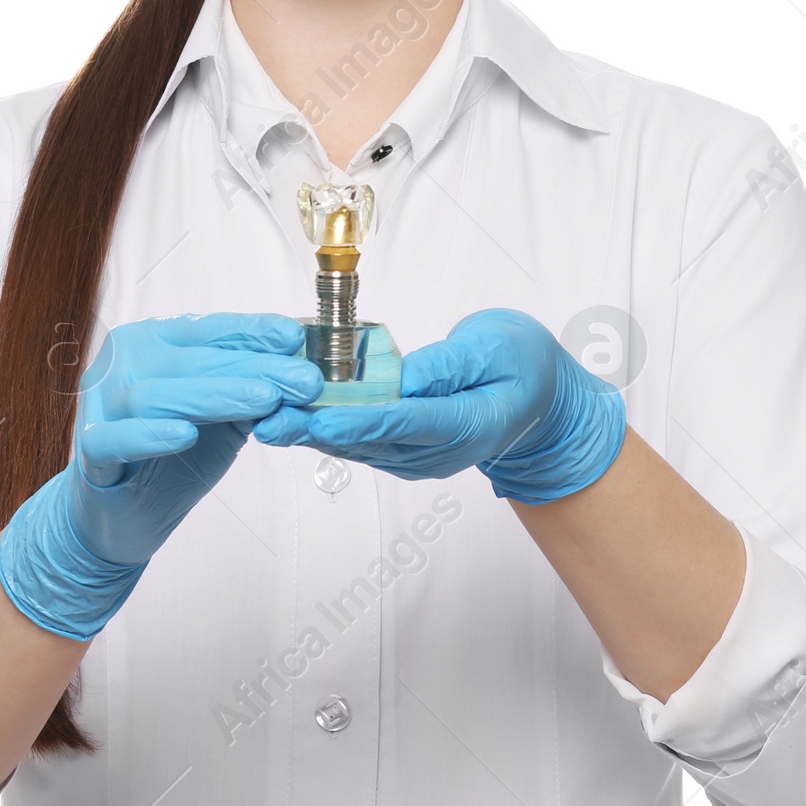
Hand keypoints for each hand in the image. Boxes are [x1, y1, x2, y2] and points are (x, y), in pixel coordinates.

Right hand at [0, 313, 323, 637]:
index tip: (296, 337)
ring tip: (264, 400)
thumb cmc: (174, 456)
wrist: (123, 514)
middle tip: (305, 379)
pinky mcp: (90, 451)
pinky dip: (150, 435)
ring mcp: (102, 405)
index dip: (252, 331)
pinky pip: (115, 439)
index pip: (208, 330)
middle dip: (253, 368)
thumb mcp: (223, 419)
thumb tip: (304, 371)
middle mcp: (126, 364)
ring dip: (214, 396)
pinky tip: (186, 434)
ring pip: (157, 395)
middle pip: (191, 361)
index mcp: (155, 343)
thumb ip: (252, 392)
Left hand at [252, 308, 625, 504]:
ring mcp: (419, 458)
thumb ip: (451, 364)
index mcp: (466, 425)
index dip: (356, 420)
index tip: (316, 415)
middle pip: (369, 442)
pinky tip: (291, 417)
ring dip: (311, 433)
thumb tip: (406, 377)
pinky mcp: (404, 452)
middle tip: (268, 419)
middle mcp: (437, 452)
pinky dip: (326, 428)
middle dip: (315, 430)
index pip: (404, 423)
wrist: (539, 401)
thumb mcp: (497, 347)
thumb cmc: (520, 365)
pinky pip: (360, 442)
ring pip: (358, 447)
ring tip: (266, 418)